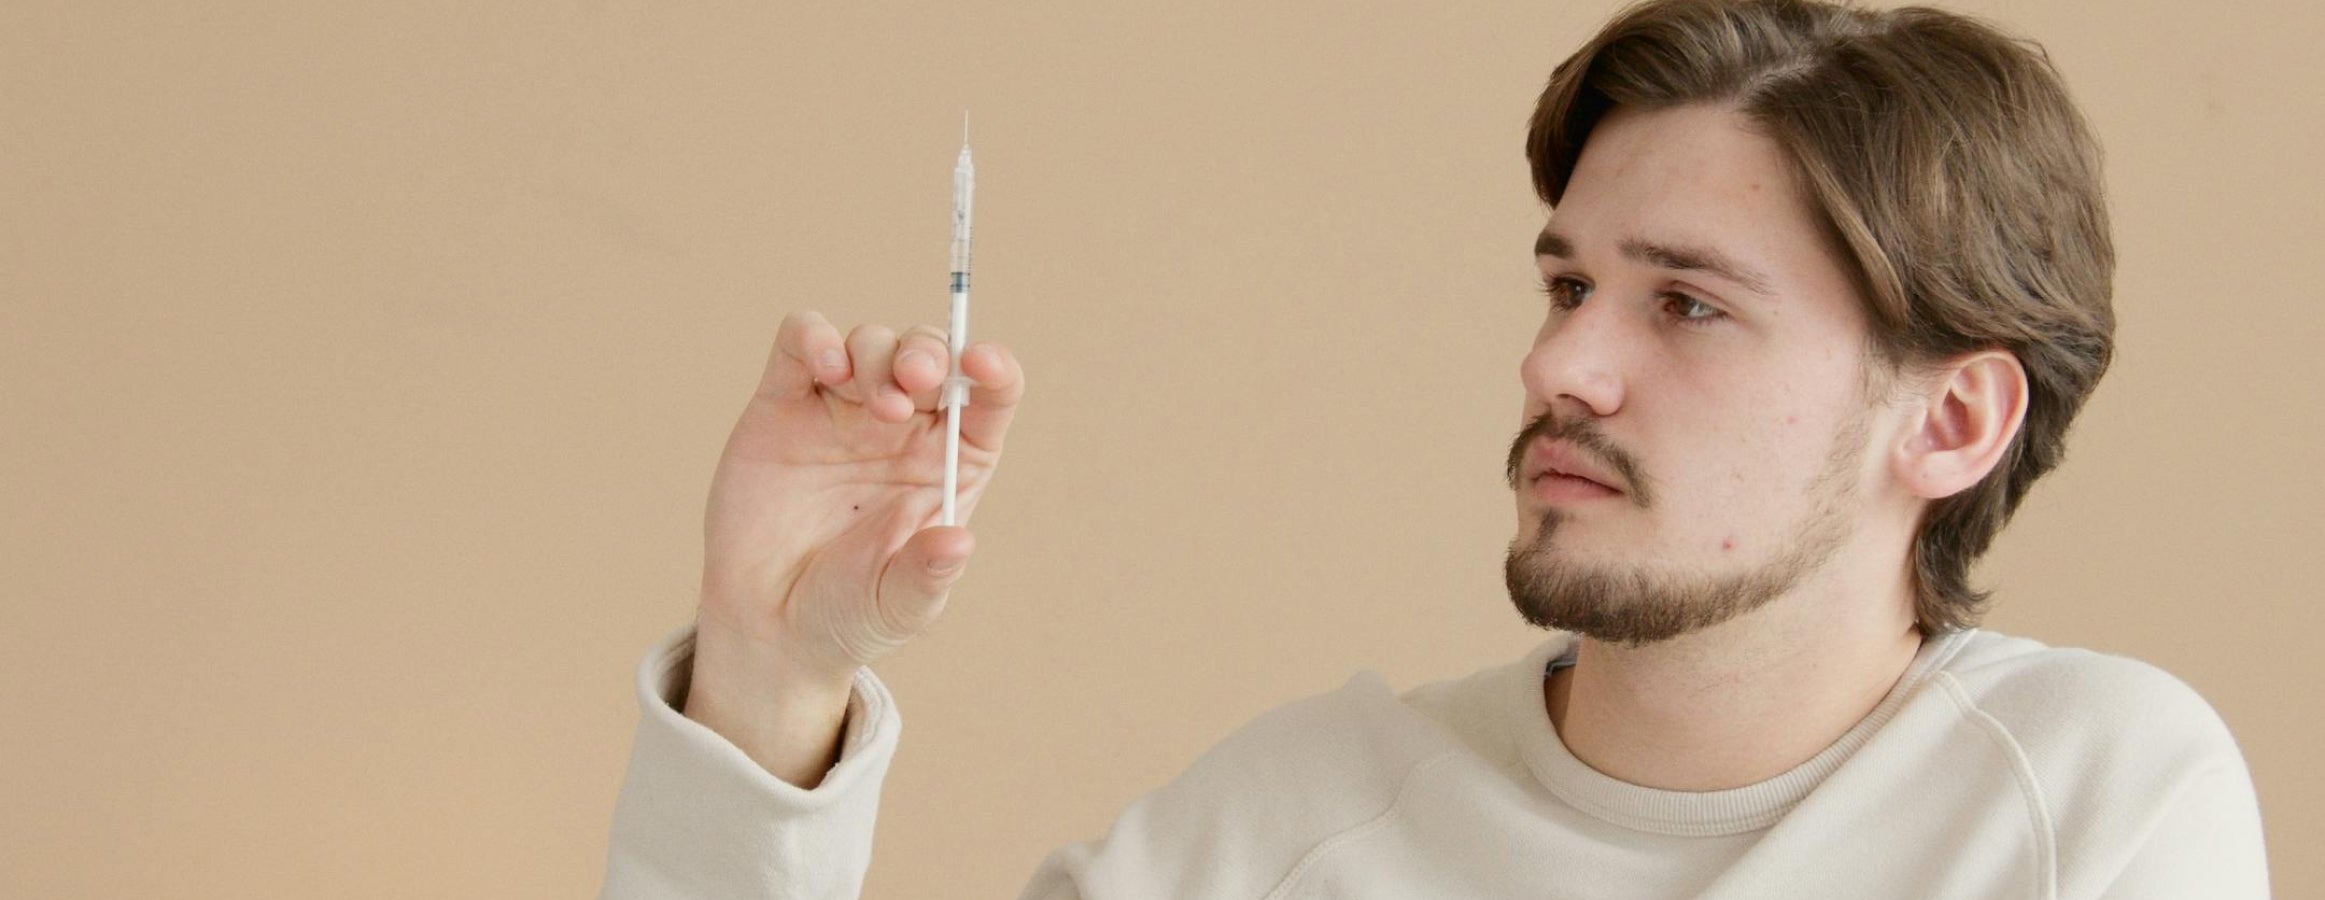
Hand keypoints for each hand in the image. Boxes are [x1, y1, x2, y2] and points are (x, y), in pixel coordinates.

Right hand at [683, 311, 1023, 781]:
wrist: (767, 622)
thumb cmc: (848, 610)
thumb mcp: (898, 605)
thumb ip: (928, 574)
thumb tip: (958, 541)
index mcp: (950, 461)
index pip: (989, 396)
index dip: (994, 369)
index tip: (981, 364)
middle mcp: (903, 426)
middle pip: (930, 353)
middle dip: (929, 353)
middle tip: (916, 381)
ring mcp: (843, 409)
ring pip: (872, 342)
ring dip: (878, 355)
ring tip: (876, 406)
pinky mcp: (785, 402)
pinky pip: (802, 341)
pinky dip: (815, 336)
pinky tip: (826, 365)